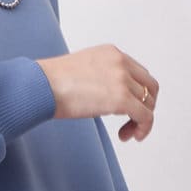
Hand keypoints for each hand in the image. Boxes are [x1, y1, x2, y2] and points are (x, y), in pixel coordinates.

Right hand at [35, 44, 157, 140]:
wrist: (41, 86)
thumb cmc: (50, 83)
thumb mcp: (81, 71)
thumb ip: (99, 78)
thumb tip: (102, 97)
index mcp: (112, 53)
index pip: (138, 73)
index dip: (137, 94)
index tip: (127, 110)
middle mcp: (121, 62)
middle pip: (149, 86)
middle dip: (145, 106)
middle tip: (131, 124)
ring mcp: (122, 80)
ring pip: (148, 103)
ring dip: (142, 121)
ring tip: (127, 133)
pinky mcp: (121, 99)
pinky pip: (145, 116)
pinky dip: (143, 128)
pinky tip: (130, 136)